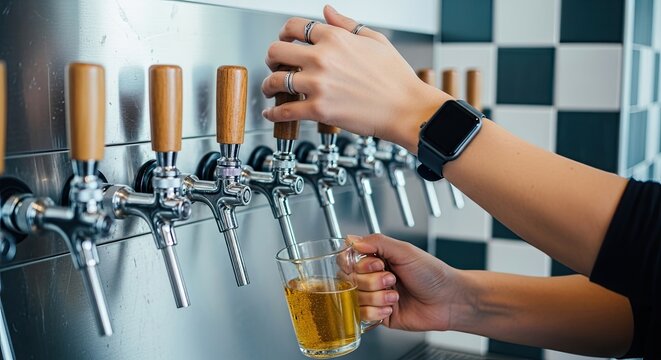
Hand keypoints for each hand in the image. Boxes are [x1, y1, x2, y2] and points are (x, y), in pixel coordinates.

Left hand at [262, 5, 449, 153]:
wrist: (406, 108)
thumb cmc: (396, 78)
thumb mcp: (374, 40)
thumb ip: (346, 24)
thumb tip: (326, 11)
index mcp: (334, 38)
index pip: (294, 27)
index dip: (283, 34)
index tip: (283, 42)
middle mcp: (322, 58)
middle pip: (276, 51)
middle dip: (271, 59)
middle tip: (273, 66)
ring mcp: (318, 84)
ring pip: (276, 81)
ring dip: (268, 86)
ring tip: (271, 90)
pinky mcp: (318, 109)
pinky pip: (285, 110)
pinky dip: (273, 113)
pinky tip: (271, 113)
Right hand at [348, 234, 463, 331]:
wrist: (449, 300)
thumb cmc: (433, 274)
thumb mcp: (405, 251)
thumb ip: (376, 242)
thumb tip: (351, 240)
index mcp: (377, 259)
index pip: (348, 259)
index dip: (358, 264)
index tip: (376, 264)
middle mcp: (373, 277)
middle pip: (349, 280)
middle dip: (371, 281)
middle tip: (391, 279)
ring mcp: (374, 297)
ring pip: (354, 298)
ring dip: (376, 297)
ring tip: (394, 295)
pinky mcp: (378, 315)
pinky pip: (362, 315)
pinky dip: (376, 311)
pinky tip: (391, 307)